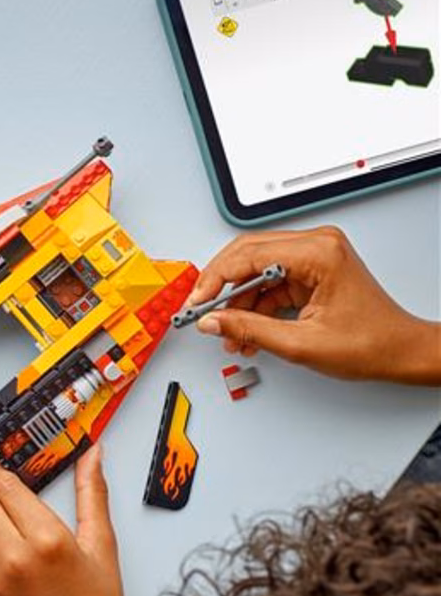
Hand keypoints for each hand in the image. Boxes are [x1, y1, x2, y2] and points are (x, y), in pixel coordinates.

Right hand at [188, 226, 440, 383]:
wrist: (399, 351)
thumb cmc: (370, 343)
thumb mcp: (300, 343)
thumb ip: (249, 330)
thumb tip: (214, 321)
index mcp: (319, 253)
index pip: (249, 254)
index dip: (215, 280)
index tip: (196, 302)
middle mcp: (317, 245)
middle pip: (248, 253)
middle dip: (221, 286)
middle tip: (202, 310)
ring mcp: (314, 255)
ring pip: (255, 268)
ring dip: (237, 300)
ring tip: (228, 331)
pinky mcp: (311, 269)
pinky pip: (269, 279)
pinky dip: (254, 304)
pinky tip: (246, 328)